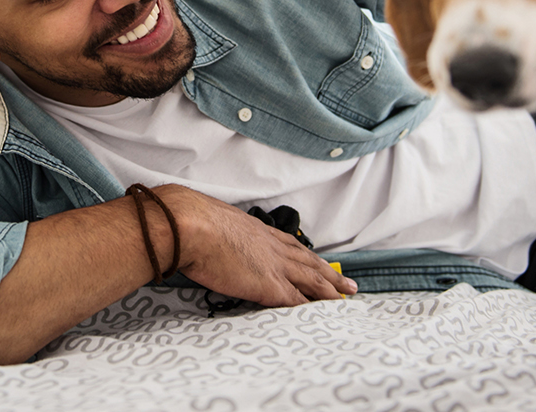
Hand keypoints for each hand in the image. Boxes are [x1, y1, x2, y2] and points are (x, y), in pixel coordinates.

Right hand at [153, 185, 357, 306]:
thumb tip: (203, 234)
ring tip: (346, 297)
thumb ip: (214, 229)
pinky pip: (298, 300)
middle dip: (328, 272)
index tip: (316, 260)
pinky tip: (321, 315)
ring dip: (330, 289)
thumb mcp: (209, 220)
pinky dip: (312, 307)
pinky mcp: (270, 286)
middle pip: (308, 261)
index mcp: (256, 230)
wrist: (189, 225)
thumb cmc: (190, 221)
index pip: (288, 244)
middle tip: (346, 282)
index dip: (305, 254)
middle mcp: (270, 246)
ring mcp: (273, 265)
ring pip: (312, 279)